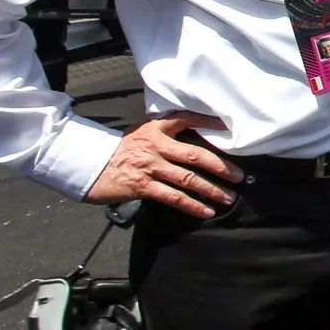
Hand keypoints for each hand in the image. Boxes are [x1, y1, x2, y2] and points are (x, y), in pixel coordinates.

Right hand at [84, 111, 240, 217]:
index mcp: (156, 128)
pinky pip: (173, 197)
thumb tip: (197, 140)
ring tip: (228, 197)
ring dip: (211, 189)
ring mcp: (150, 167)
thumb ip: (166, 134)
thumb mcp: (142, 134)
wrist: (90, 165)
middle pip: (194, 155)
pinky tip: (207, 211)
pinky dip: (192, 205)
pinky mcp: (143, 187)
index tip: (229, 127)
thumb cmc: (121, 150)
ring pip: (187, 179)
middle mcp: (155, 146)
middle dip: (220, 166)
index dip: (208, 121)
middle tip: (239, 176)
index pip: (186, 119)